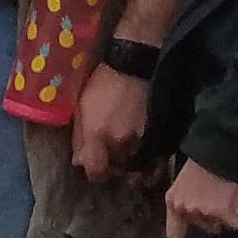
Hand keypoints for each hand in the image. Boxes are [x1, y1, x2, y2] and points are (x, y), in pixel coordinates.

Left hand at [70, 58, 151, 180]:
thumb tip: (78, 161)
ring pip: (138, 167)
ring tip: (126, 159)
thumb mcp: (81, 108)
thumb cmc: (101, 84)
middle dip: (113, 169)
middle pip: (118, 171)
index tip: (92, 167)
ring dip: (131, 166)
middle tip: (109, 162)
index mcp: (98, 134)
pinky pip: (156, 158)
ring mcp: (143, 139)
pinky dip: (150, 161)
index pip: (96, 170)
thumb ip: (79, 137)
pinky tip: (144, 156)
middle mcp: (121, 142)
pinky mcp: (159, 133)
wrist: (133, 65)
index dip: (94, 172)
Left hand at [163, 157, 237, 237]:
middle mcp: (185, 210)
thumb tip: (202, 219)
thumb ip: (189, 204)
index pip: (174, 233)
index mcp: (173, 203)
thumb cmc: (203, 167)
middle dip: (214, 216)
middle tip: (219, 197)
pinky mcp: (222, 213)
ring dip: (227, 213)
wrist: (218, 152)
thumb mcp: (186, 186)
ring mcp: (202, 213)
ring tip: (228, 194)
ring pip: (220, 225)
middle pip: (205, 227)